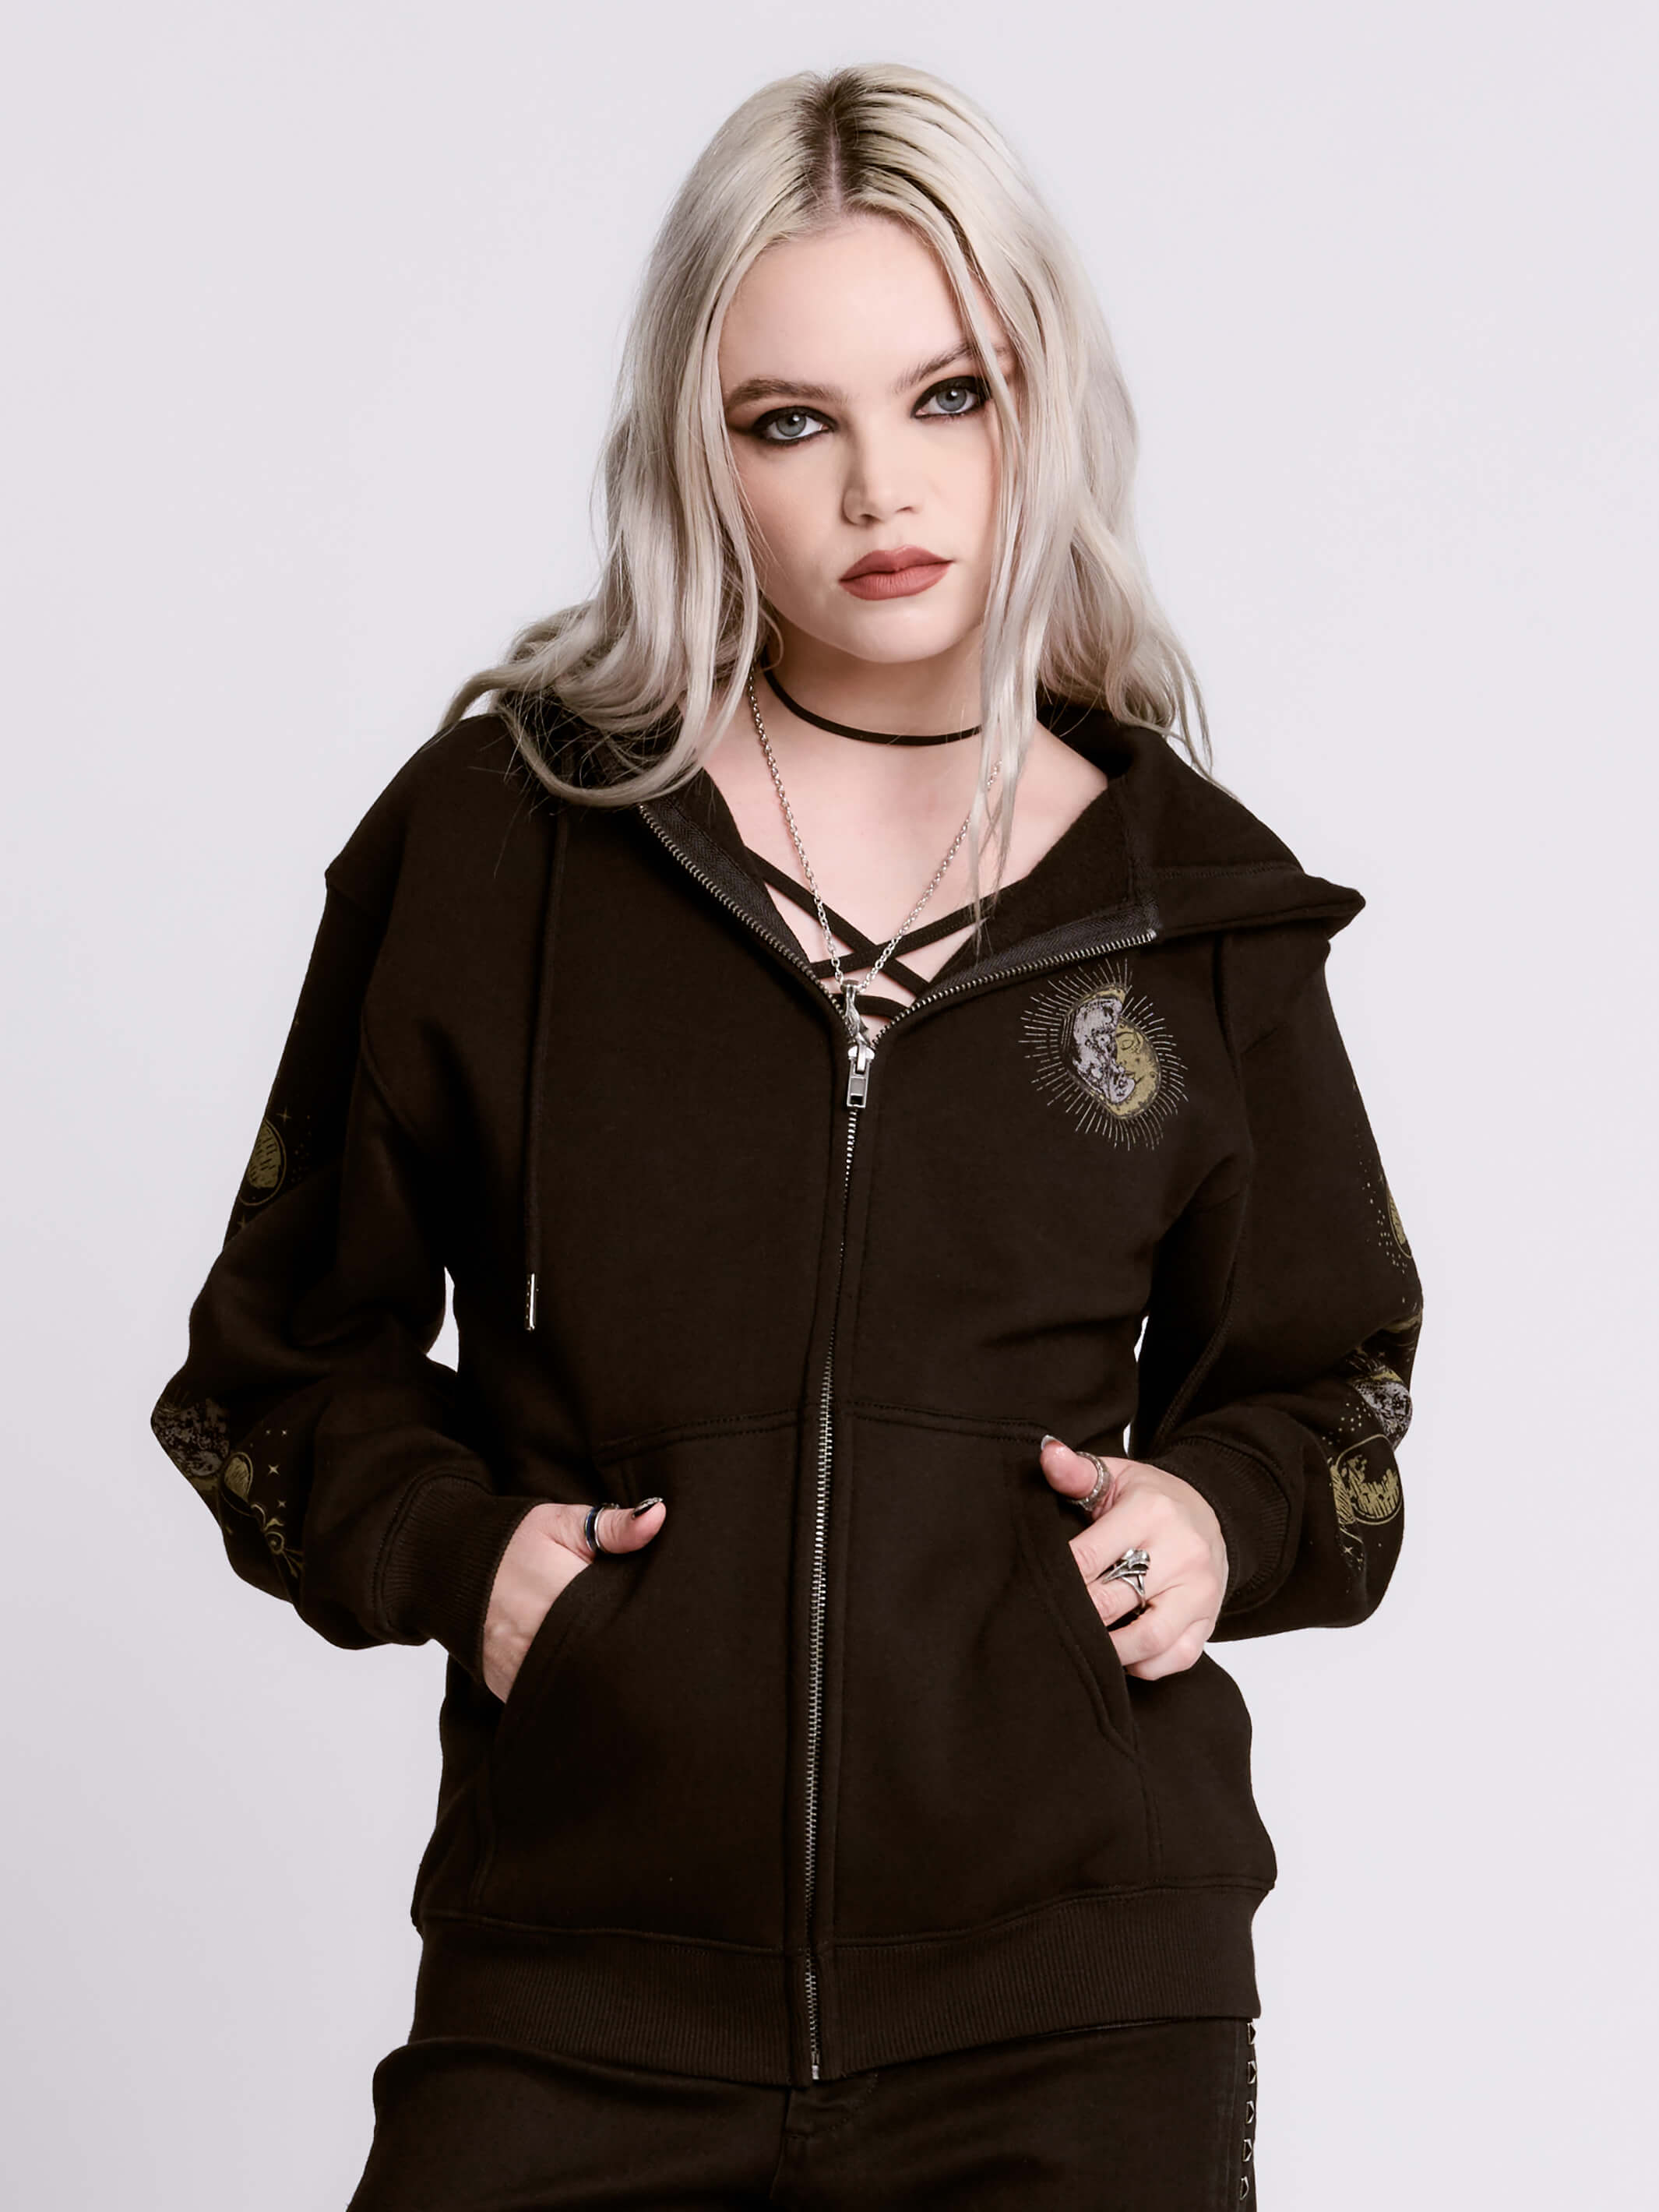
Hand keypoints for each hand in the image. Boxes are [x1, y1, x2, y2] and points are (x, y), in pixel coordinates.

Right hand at [480, 1496, 666, 1703]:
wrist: (450, 1568)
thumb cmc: (512, 1541)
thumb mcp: (563, 1524)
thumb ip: (614, 1527)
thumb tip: (659, 1516)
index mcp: (564, 1595)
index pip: (622, 1620)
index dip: (646, 1623)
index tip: (662, 1621)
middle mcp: (542, 1639)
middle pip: (605, 1662)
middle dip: (628, 1656)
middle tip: (647, 1647)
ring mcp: (524, 1670)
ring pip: (580, 1688)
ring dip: (601, 1679)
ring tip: (621, 1666)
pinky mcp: (511, 1691)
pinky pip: (552, 1701)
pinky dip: (571, 1692)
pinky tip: (588, 1679)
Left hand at [1038, 1438, 1226, 1680]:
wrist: (1214, 1511)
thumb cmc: (1154, 1499)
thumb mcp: (1117, 1476)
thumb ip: (1077, 1471)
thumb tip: (1047, 1453)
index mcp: (1152, 1512)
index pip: (1087, 1558)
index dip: (1057, 1578)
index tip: (1038, 1584)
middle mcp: (1181, 1553)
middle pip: (1112, 1601)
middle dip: (1078, 1615)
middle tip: (1053, 1618)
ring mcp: (1200, 1591)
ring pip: (1147, 1639)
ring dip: (1110, 1650)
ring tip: (1085, 1642)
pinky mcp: (1210, 1620)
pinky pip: (1177, 1658)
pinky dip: (1145, 1665)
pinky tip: (1123, 1652)